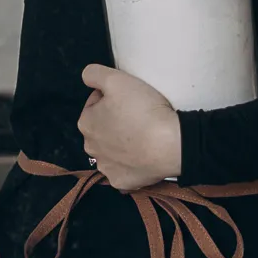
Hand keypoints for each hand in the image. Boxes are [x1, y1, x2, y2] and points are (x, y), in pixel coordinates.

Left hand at [79, 65, 181, 191]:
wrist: (171, 144)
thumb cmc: (142, 110)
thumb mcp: (116, 79)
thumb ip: (94, 74)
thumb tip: (87, 79)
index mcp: (86, 123)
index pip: (94, 105)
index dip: (110, 98)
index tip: (127, 99)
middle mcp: (90, 149)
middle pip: (101, 129)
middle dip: (113, 123)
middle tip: (136, 117)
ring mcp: (106, 169)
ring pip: (111, 152)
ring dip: (120, 145)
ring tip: (141, 137)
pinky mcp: (122, 183)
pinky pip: (123, 171)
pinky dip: (131, 165)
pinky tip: (142, 157)